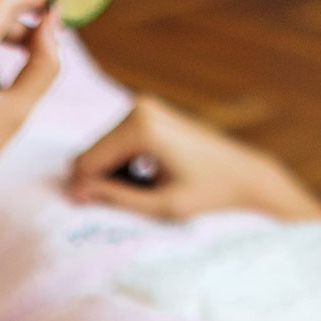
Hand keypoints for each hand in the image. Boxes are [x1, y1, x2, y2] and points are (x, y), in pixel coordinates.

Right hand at [68, 97, 320, 221]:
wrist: (244, 175)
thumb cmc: (209, 195)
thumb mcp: (160, 206)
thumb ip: (115, 198)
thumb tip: (75, 193)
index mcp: (141, 127)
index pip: (87, 161)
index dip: (84, 191)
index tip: (92, 213)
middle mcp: (139, 108)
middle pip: (90, 153)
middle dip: (96, 181)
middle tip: (122, 206)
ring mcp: (143, 108)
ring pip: (100, 149)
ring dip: (109, 175)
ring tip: (139, 194)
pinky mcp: (147, 113)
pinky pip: (115, 144)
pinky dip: (121, 166)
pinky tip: (144, 181)